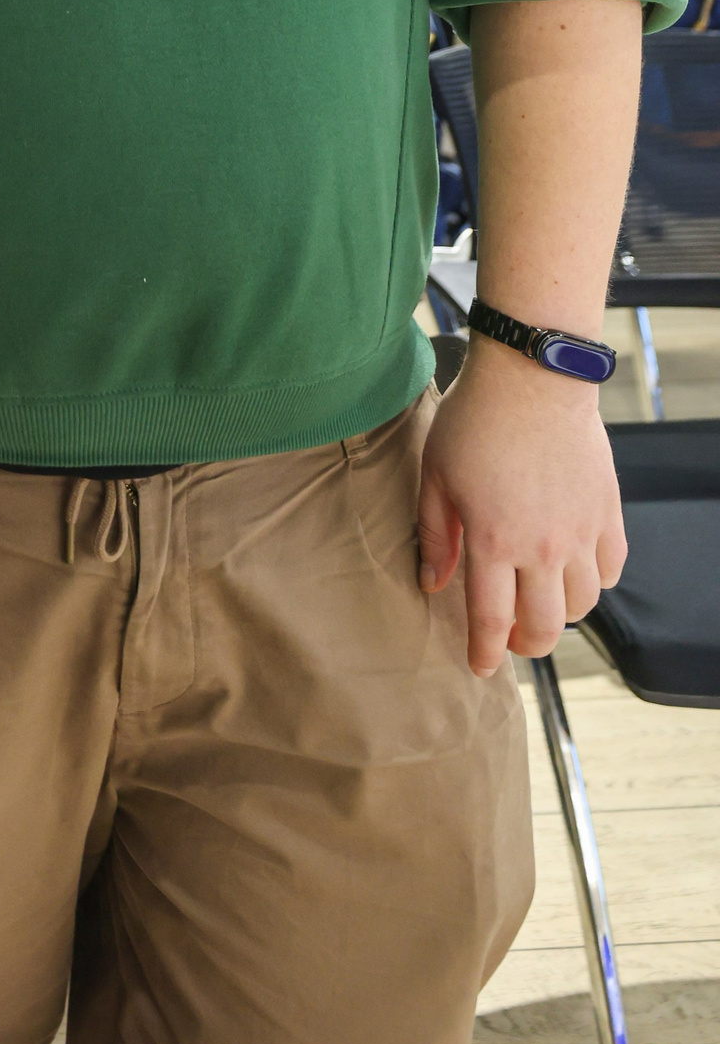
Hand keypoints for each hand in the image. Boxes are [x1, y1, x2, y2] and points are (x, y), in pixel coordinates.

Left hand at [417, 342, 626, 673]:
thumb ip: (433, 534)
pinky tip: (574, 569)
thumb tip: (432, 582)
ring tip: (539, 601)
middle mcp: (541, 546)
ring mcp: (580, 532)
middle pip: (543, 627)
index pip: (491, 619)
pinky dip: (595, 581)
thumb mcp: (436, 474)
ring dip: (558, 614)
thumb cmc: (475, 419)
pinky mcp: (606, 513)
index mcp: (492, 540)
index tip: (480, 667)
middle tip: (510, 639)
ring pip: (581, 605)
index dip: (485, 652)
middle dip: (524, 645)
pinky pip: (610, 569)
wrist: (533, 376)